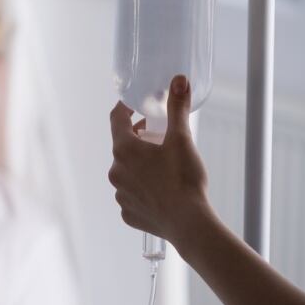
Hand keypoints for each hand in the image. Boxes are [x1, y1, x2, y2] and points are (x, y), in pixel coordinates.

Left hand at [108, 75, 213, 246]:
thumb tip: (178, 81)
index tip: (135, 105)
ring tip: (164, 168)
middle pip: (123, 147)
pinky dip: (144, 190)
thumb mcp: (182, 139)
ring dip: (141, 166)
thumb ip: (177, 108)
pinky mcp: (128, 213)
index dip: (125, 109)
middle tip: (160, 138)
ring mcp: (120, 194)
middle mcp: (115, 171)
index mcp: (123, 150)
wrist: (190, 223)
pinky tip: (161, 192)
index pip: (116, 119)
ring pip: (128, 172)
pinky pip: (133, 195)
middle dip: (140, 140)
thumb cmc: (184, 179)